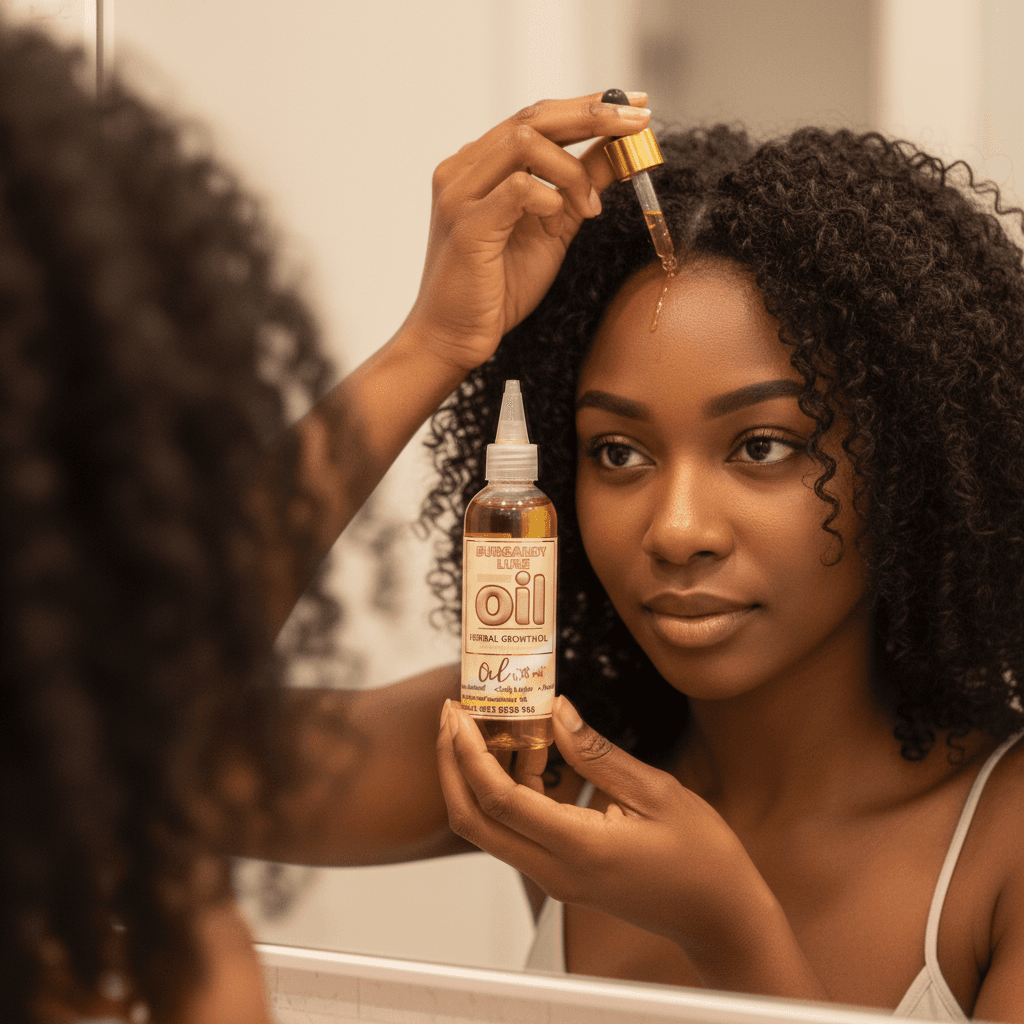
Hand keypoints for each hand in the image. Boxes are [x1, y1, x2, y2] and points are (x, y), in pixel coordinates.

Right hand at [405, 93, 649, 374]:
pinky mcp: (466, 224)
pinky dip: (551, 198)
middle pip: (533, 117)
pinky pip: (519, 188)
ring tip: (588, 206)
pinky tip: (561, 220)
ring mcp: (460, 193)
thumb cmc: (497, 289)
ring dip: (571, 169)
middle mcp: (464, 169)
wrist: (454, 338)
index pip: (538, 117)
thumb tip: (619, 150)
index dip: (589, 106)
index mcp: (480, 165)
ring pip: (525, 141)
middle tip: (638, 122)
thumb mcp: (553, 229)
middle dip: (594, 114)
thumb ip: (579, 187)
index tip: (636, 106)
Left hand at [436, 696, 821, 995]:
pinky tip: (528, 751)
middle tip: (452, 713)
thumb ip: (598, 753)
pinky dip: (508, 790)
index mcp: (579, 848)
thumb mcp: (658, 791)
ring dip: (477, 775)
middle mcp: (555, 870)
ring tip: (489, 722)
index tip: (457, 712)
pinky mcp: (562, 872)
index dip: (468, 753)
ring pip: (490, 827)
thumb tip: (557, 710)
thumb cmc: (702, 857)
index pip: (499, 800)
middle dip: (452, 763)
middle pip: (473, 819)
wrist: (718, 918)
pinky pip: (517, 831)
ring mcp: (555, 876)